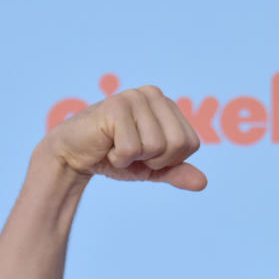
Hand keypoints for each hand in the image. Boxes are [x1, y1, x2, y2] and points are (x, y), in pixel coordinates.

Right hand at [44, 85, 206, 190]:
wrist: (75, 157)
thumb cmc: (115, 158)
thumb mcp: (153, 169)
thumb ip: (177, 172)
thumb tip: (203, 183)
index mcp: (167, 106)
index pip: (191, 143)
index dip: (170, 160)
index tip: (146, 154)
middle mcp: (154, 95)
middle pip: (178, 144)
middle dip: (155, 160)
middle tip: (132, 152)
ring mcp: (135, 97)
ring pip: (156, 146)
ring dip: (134, 158)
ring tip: (117, 147)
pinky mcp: (115, 106)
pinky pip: (132, 148)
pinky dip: (119, 158)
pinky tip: (106, 147)